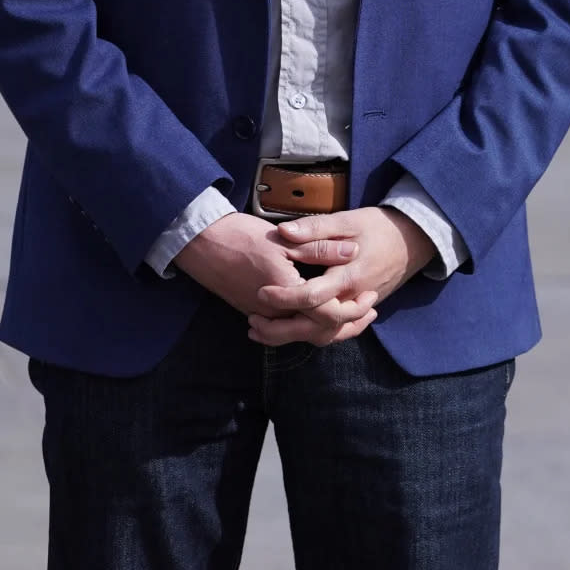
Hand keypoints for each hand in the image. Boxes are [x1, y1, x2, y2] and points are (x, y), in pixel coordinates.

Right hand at [173, 211, 365, 322]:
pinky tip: (318, 312)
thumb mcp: (285, 238)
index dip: (353, 310)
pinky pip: (287, 329)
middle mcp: (275, 312)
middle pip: (318, 333)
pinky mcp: (255, 314)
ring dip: (328, 328)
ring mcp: (263, 316)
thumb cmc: (241, 235)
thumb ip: (321, 248)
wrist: (201, 243)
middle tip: (366, 311)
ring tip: (349, 315)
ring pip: (302, 335)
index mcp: (287, 293)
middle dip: (346, 326)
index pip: (328, 315)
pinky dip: (307, 325)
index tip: (369, 298)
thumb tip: (353, 252)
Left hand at [247, 207, 436, 347]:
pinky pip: (334, 331)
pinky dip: (311, 333)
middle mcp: (352, 299)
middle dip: (281, 330)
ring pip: (324, 335)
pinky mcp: (356, 310)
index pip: (313, 296)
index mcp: (348, 276)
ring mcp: (356, 308)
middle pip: (315, 327)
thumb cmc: (378, 227)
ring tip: (261, 329)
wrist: (412, 240)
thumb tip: (284, 232)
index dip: (285, 297)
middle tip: (252, 321)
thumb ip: (316, 229)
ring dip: (292, 336)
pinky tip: (290, 327)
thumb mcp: (348, 220)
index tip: (261, 293)